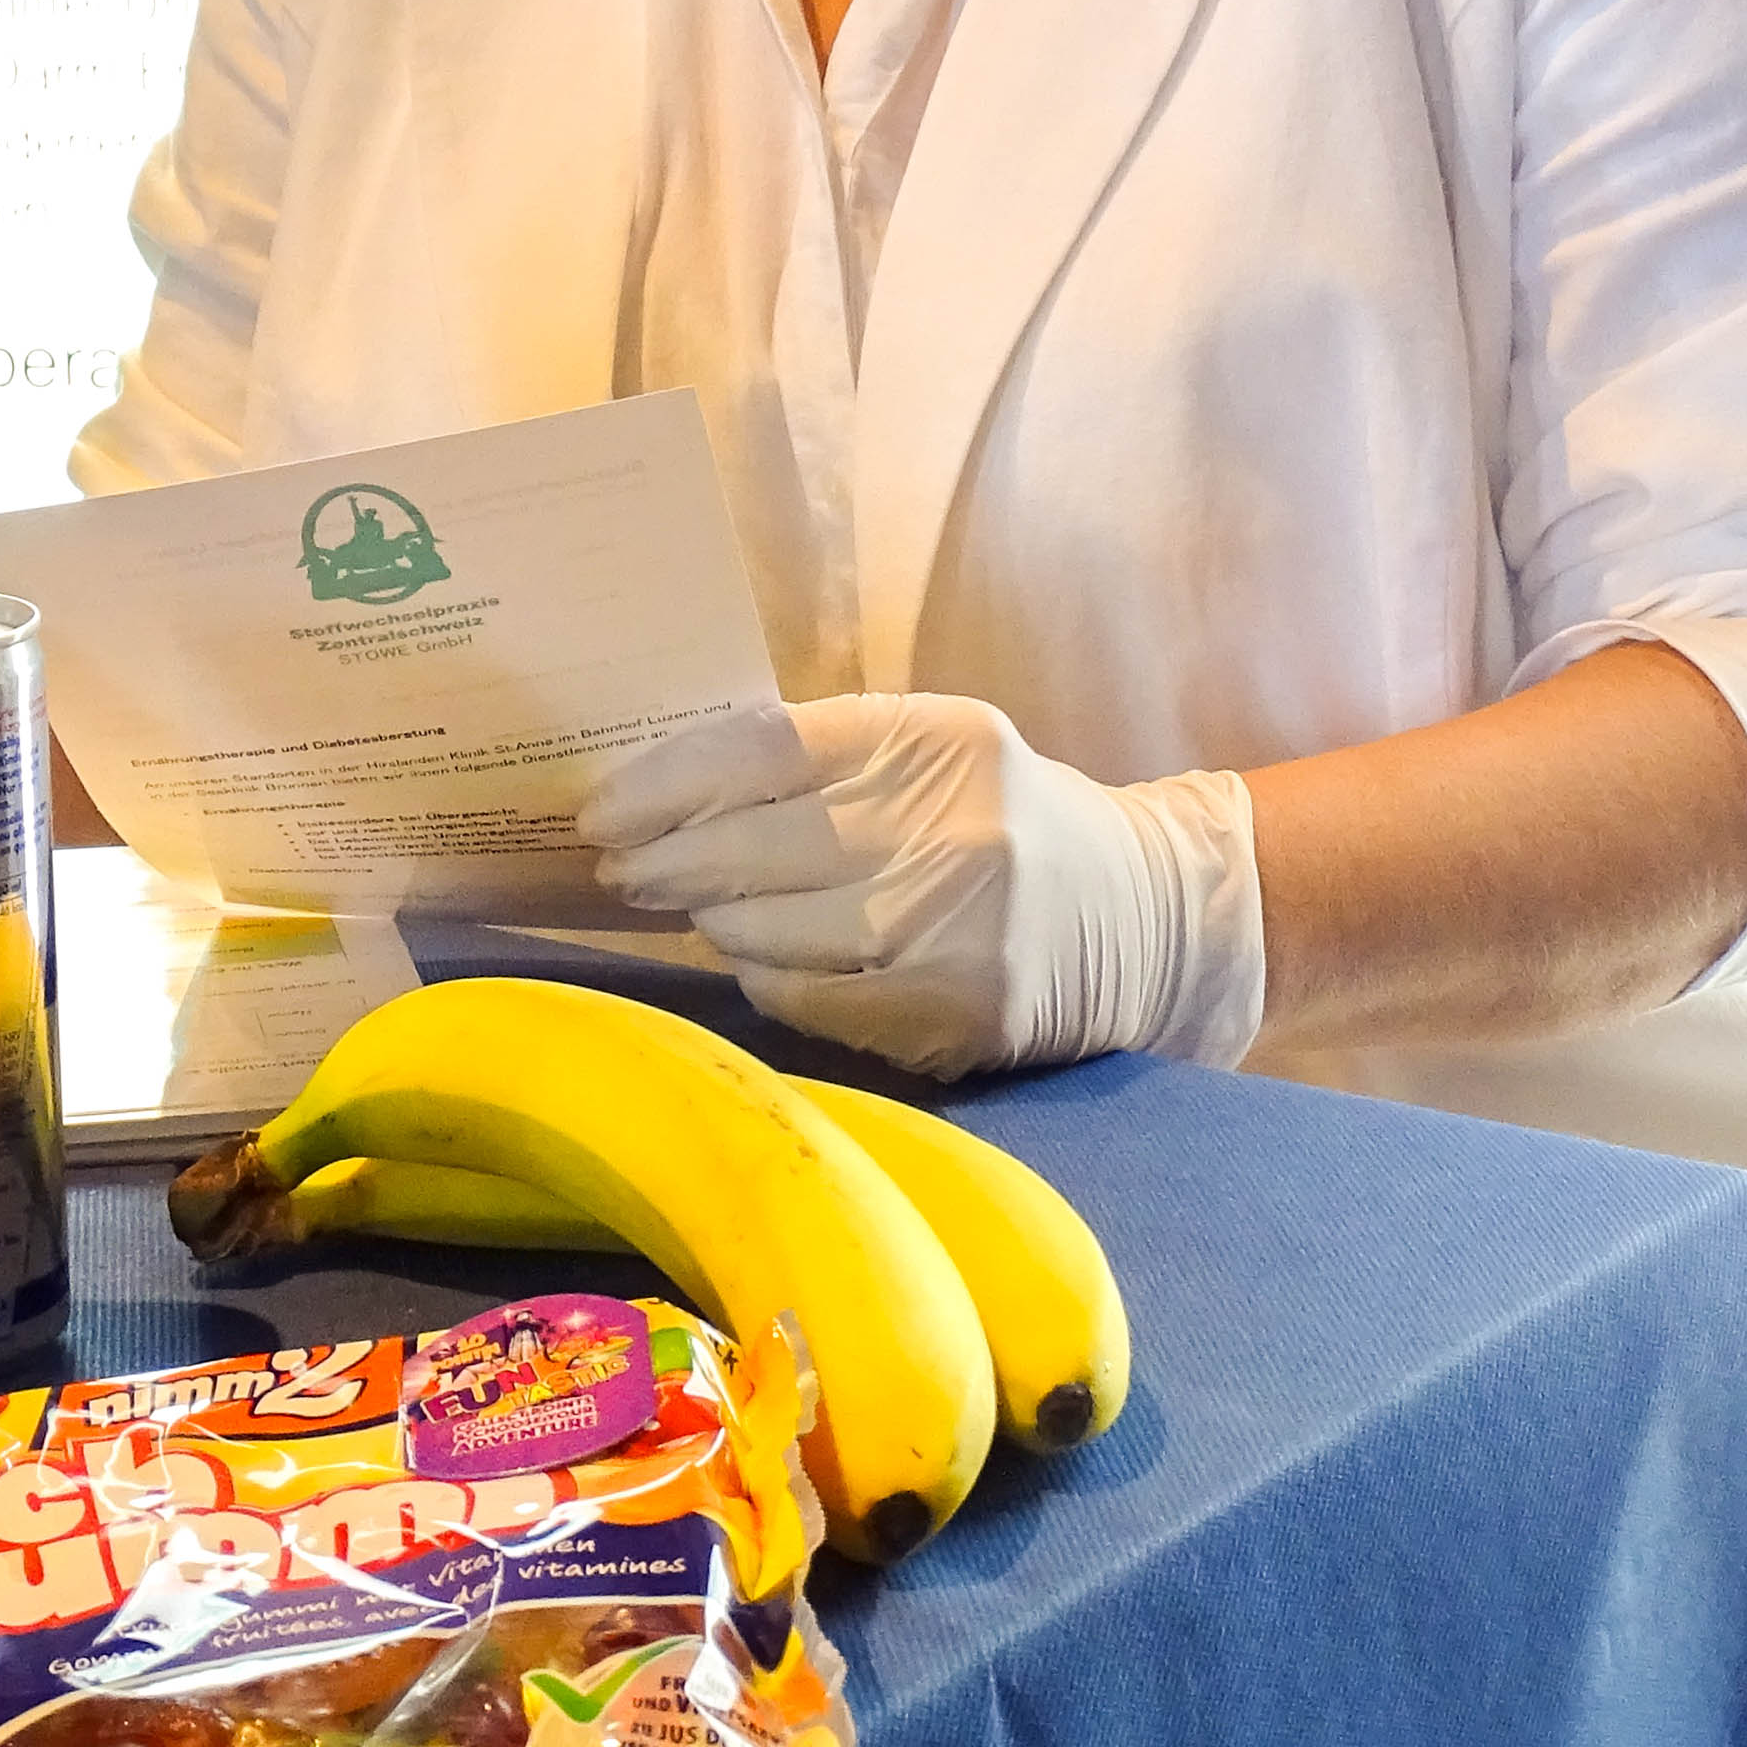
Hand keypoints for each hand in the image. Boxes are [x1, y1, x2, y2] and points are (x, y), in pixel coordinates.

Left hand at [578, 691, 1266, 1076]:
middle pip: (757, 844)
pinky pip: (814, 998)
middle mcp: (950, 824)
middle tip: (618, 869)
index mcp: (933, 737)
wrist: (1144, 914)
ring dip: (712, 922)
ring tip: (693, 911)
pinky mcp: (959, 1009)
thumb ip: (824, 760)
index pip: (763, 748)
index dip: (665, 782)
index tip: (603, 811)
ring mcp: (957, 924)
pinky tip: (755, 962)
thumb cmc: (1005, 821)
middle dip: (666, 860)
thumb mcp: (933, 752)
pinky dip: (766, 980)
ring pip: (774, 930)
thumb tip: (668, 795)